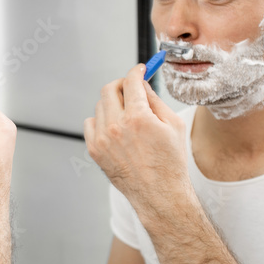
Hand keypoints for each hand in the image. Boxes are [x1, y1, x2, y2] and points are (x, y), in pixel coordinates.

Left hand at [83, 65, 188, 215]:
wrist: (158, 194)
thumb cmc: (170, 162)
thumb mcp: (173, 125)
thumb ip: (155, 100)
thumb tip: (142, 84)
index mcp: (138, 117)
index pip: (131, 81)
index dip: (136, 71)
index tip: (139, 70)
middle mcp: (116, 126)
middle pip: (109, 89)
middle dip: (121, 84)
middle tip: (131, 88)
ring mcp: (102, 139)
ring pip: (100, 105)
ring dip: (112, 104)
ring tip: (128, 115)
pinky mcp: (94, 150)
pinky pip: (90, 123)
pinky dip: (101, 121)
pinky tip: (115, 129)